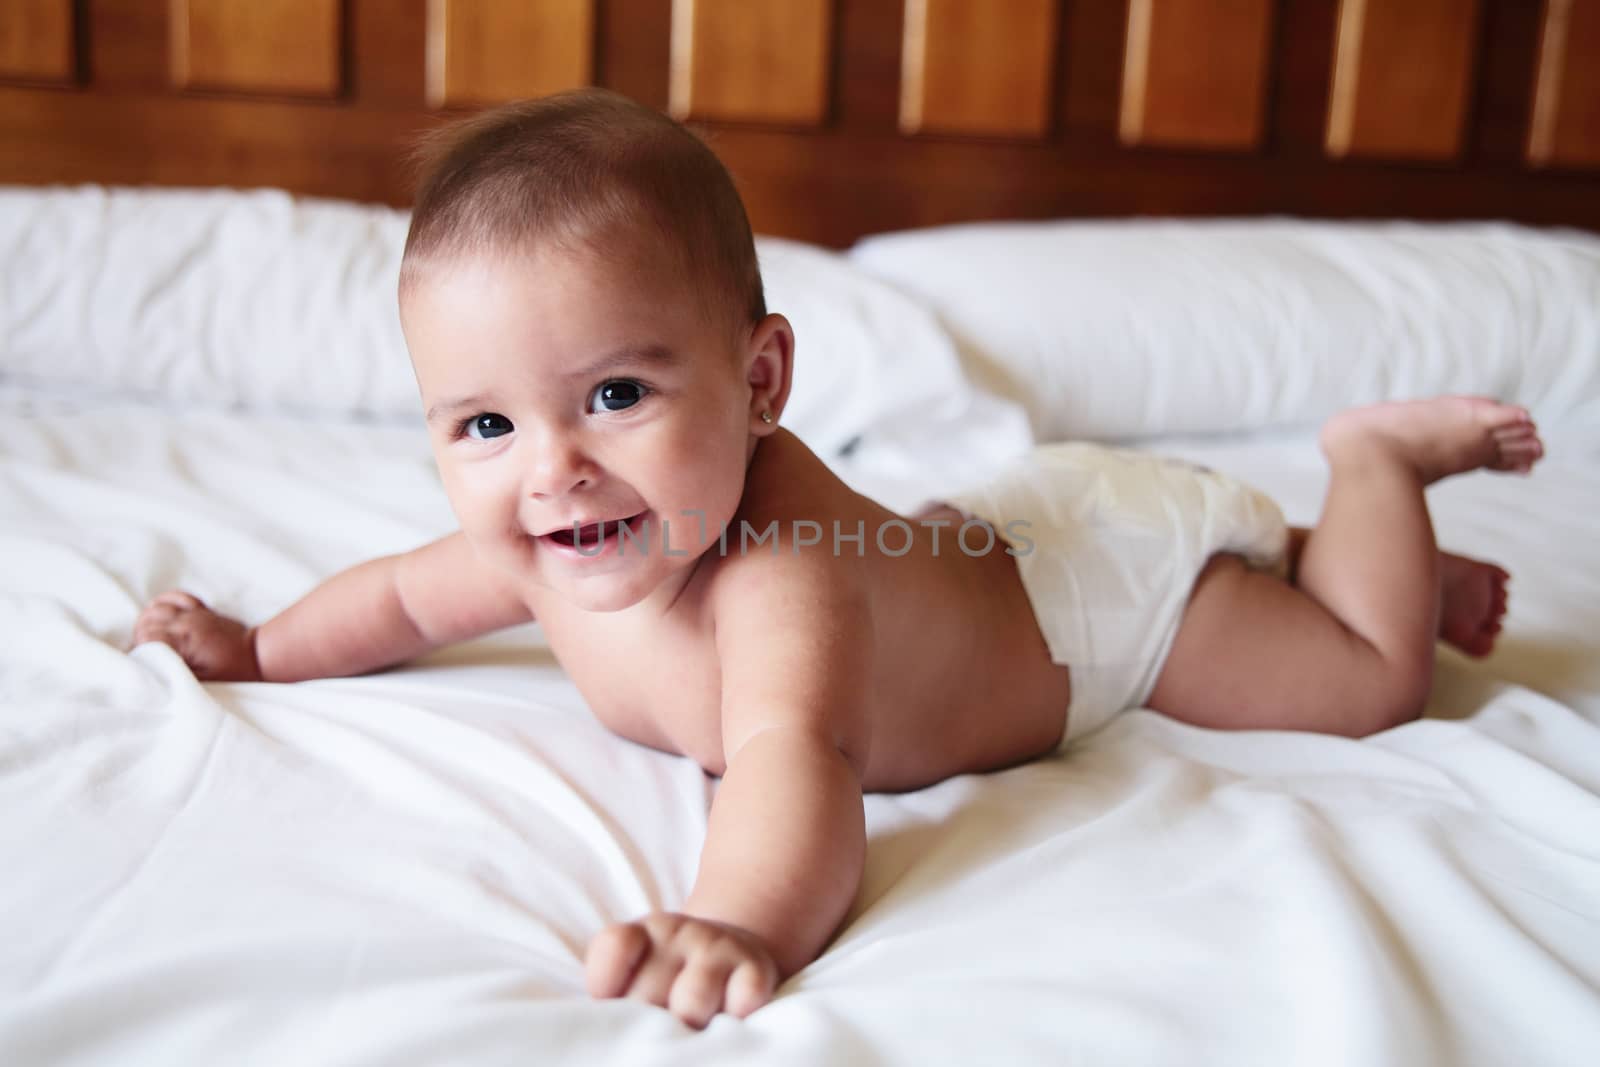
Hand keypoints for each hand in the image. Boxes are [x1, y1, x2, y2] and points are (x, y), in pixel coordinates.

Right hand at [132, 591, 262, 680]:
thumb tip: (151, 668)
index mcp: (184, 640)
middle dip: (140, 635)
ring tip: (152, 637)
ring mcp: (192, 614)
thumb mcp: (203, 680)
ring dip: (148, 620)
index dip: (141, 650)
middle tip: (148, 652)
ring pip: (156, 607)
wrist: (259, 655)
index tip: (146, 661)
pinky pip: (174, 596)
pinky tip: (163, 615)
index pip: (146, 637)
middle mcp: (185, 622)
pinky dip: (164, 602)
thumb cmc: (232, 672)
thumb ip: (175, 672)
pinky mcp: (199, 611)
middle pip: (146, 621)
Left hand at [585, 912, 780, 1027]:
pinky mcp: (755, 969)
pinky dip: (734, 1020)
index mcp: (643, 933)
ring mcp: (718, 948)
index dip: (607, 985)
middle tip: (658, 1031)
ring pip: (690, 1003)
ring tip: (691, 1034)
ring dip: (690, 1030)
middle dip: (649, 1025)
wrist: (733, 954)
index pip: (615, 945)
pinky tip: (728, 1021)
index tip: (614, 1005)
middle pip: (645, 995)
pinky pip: (743, 1001)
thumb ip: (618, 1002)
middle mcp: (679, 933)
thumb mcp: (638, 978)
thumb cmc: (672, 981)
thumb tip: (609, 1041)